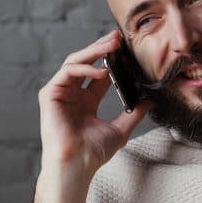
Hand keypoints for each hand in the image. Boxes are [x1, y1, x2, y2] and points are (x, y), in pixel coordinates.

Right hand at [33, 30, 150, 202]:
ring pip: (75, 62)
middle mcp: (72, 94)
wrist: (77, 165)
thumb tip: (151, 100)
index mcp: (86, 101)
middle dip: (102, 48)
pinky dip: (85, 68)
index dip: (113, 60)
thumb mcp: (120, 129)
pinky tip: (102, 71)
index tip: (128, 50)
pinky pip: (68, 72)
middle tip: (119, 37)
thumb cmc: (93, 153)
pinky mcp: (50, 94)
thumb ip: (134, 113)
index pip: (100, 74)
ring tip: (113, 45)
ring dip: (94, 51)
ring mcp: (60, 93)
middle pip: (87, 62)